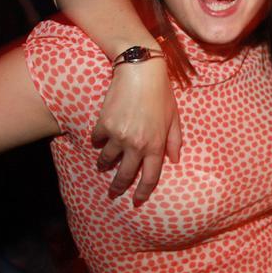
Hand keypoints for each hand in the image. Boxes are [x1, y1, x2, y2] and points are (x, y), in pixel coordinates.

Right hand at [92, 58, 180, 203]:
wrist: (140, 71)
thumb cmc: (161, 93)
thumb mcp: (174, 118)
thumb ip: (174, 141)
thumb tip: (174, 160)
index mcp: (156, 145)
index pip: (150, 177)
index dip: (143, 192)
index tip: (137, 201)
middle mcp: (137, 144)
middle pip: (125, 175)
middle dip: (118, 187)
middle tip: (113, 192)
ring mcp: (119, 136)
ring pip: (107, 160)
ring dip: (104, 164)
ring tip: (104, 165)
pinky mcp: (103, 125)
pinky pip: (97, 140)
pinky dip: (98, 141)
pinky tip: (100, 137)